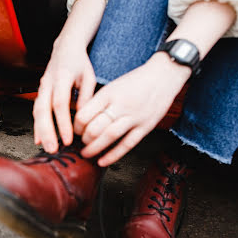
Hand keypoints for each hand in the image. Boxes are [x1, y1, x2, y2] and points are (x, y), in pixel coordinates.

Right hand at [33, 40, 96, 152]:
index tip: (69, 139)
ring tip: (47, 148)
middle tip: (53, 149)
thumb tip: (84, 118)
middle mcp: (48, 83)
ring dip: (40, 131)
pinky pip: (36, 111)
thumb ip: (86, 96)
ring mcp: (41, 88)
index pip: (60, 103)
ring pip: (36, 111)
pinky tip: (39, 140)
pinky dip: (37, 126)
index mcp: (62, 77)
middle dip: (47, 131)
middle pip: (43, 109)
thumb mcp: (89, 77)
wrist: (65, 48)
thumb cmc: (79, 64)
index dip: (63, 122)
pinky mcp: (40, 93)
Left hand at [74, 53, 190, 166]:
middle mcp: (120, 105)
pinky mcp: (146, 126)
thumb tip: (81, 118)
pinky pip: (127, 144)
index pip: (84, 114)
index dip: (76, 126)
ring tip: (86, 154)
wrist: (164, 75)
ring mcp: (134, 117)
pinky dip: (113, 155)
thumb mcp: (112, 86)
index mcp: (108, 93)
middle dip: (83, 139)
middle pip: (95, 127)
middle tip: (80, 142)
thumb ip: (98, 101)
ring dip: (94, 148)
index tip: (74, 130)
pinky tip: (102, 162)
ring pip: (109, 136)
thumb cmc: (135, 81)